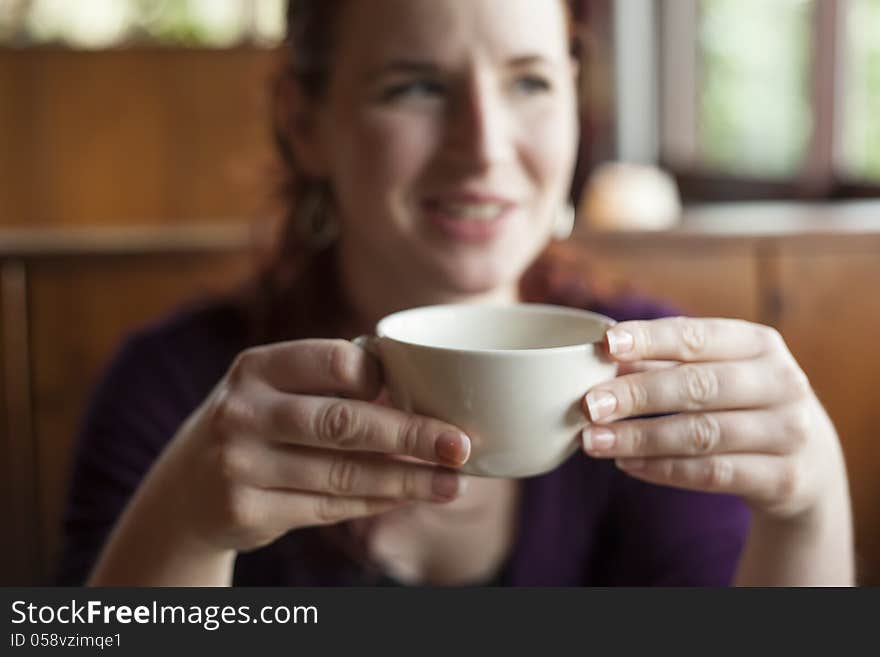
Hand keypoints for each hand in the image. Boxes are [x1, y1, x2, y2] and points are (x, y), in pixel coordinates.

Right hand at [145, 339, 470, 552]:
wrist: (182, 492)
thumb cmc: (253, 424)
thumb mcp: (272, 388)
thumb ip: (328, 380)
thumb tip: (413, 379)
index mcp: (257, 367)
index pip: (335, 361)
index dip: (383, 377)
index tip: (428, 389)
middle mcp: (243, 412)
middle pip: (343, 423)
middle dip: (411, 436)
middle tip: (460, 446)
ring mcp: (240, 464)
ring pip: (342, 473)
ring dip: (406, 480)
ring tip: (452, 483)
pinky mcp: (247, 511)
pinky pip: (328, 507)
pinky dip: (375, 502)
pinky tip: (407, 497)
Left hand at [580, 317, 845, 521]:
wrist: (808, 461)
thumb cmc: (741, 401)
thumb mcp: (716, 371)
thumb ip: (664, 361)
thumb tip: (600, 355)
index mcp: (759, 344)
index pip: (696, 336)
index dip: (649, 339)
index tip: (604, 344)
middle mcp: (781, 382)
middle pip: (697, 386)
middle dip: (636, 395)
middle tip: (588, 405)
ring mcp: (788, 432)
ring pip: (701, 435)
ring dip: (640, 438)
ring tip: (593, 441)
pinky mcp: (784, 478)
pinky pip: (712, 474)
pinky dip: (664, 469)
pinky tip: (627, 465)